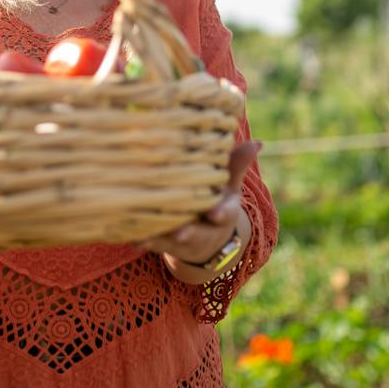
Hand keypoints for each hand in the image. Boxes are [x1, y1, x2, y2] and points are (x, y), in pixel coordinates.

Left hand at [137, 141, 259, 277]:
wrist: (207, 241)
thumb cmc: (216, 201)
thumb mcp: (230, 186)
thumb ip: (237, 165)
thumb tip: (257, 142)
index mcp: (223, 213)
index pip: (225, 214)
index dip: (220, 214)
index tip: (214, 213)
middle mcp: (205, 230)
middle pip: (197, 234)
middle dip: (188, 233)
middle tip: (180, 231)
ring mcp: (184, 240)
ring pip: (171, 242)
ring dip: (160, 240)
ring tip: (146, 236)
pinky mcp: (165, 245)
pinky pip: (154, 245)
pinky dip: (143, 242)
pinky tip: (131, 237)